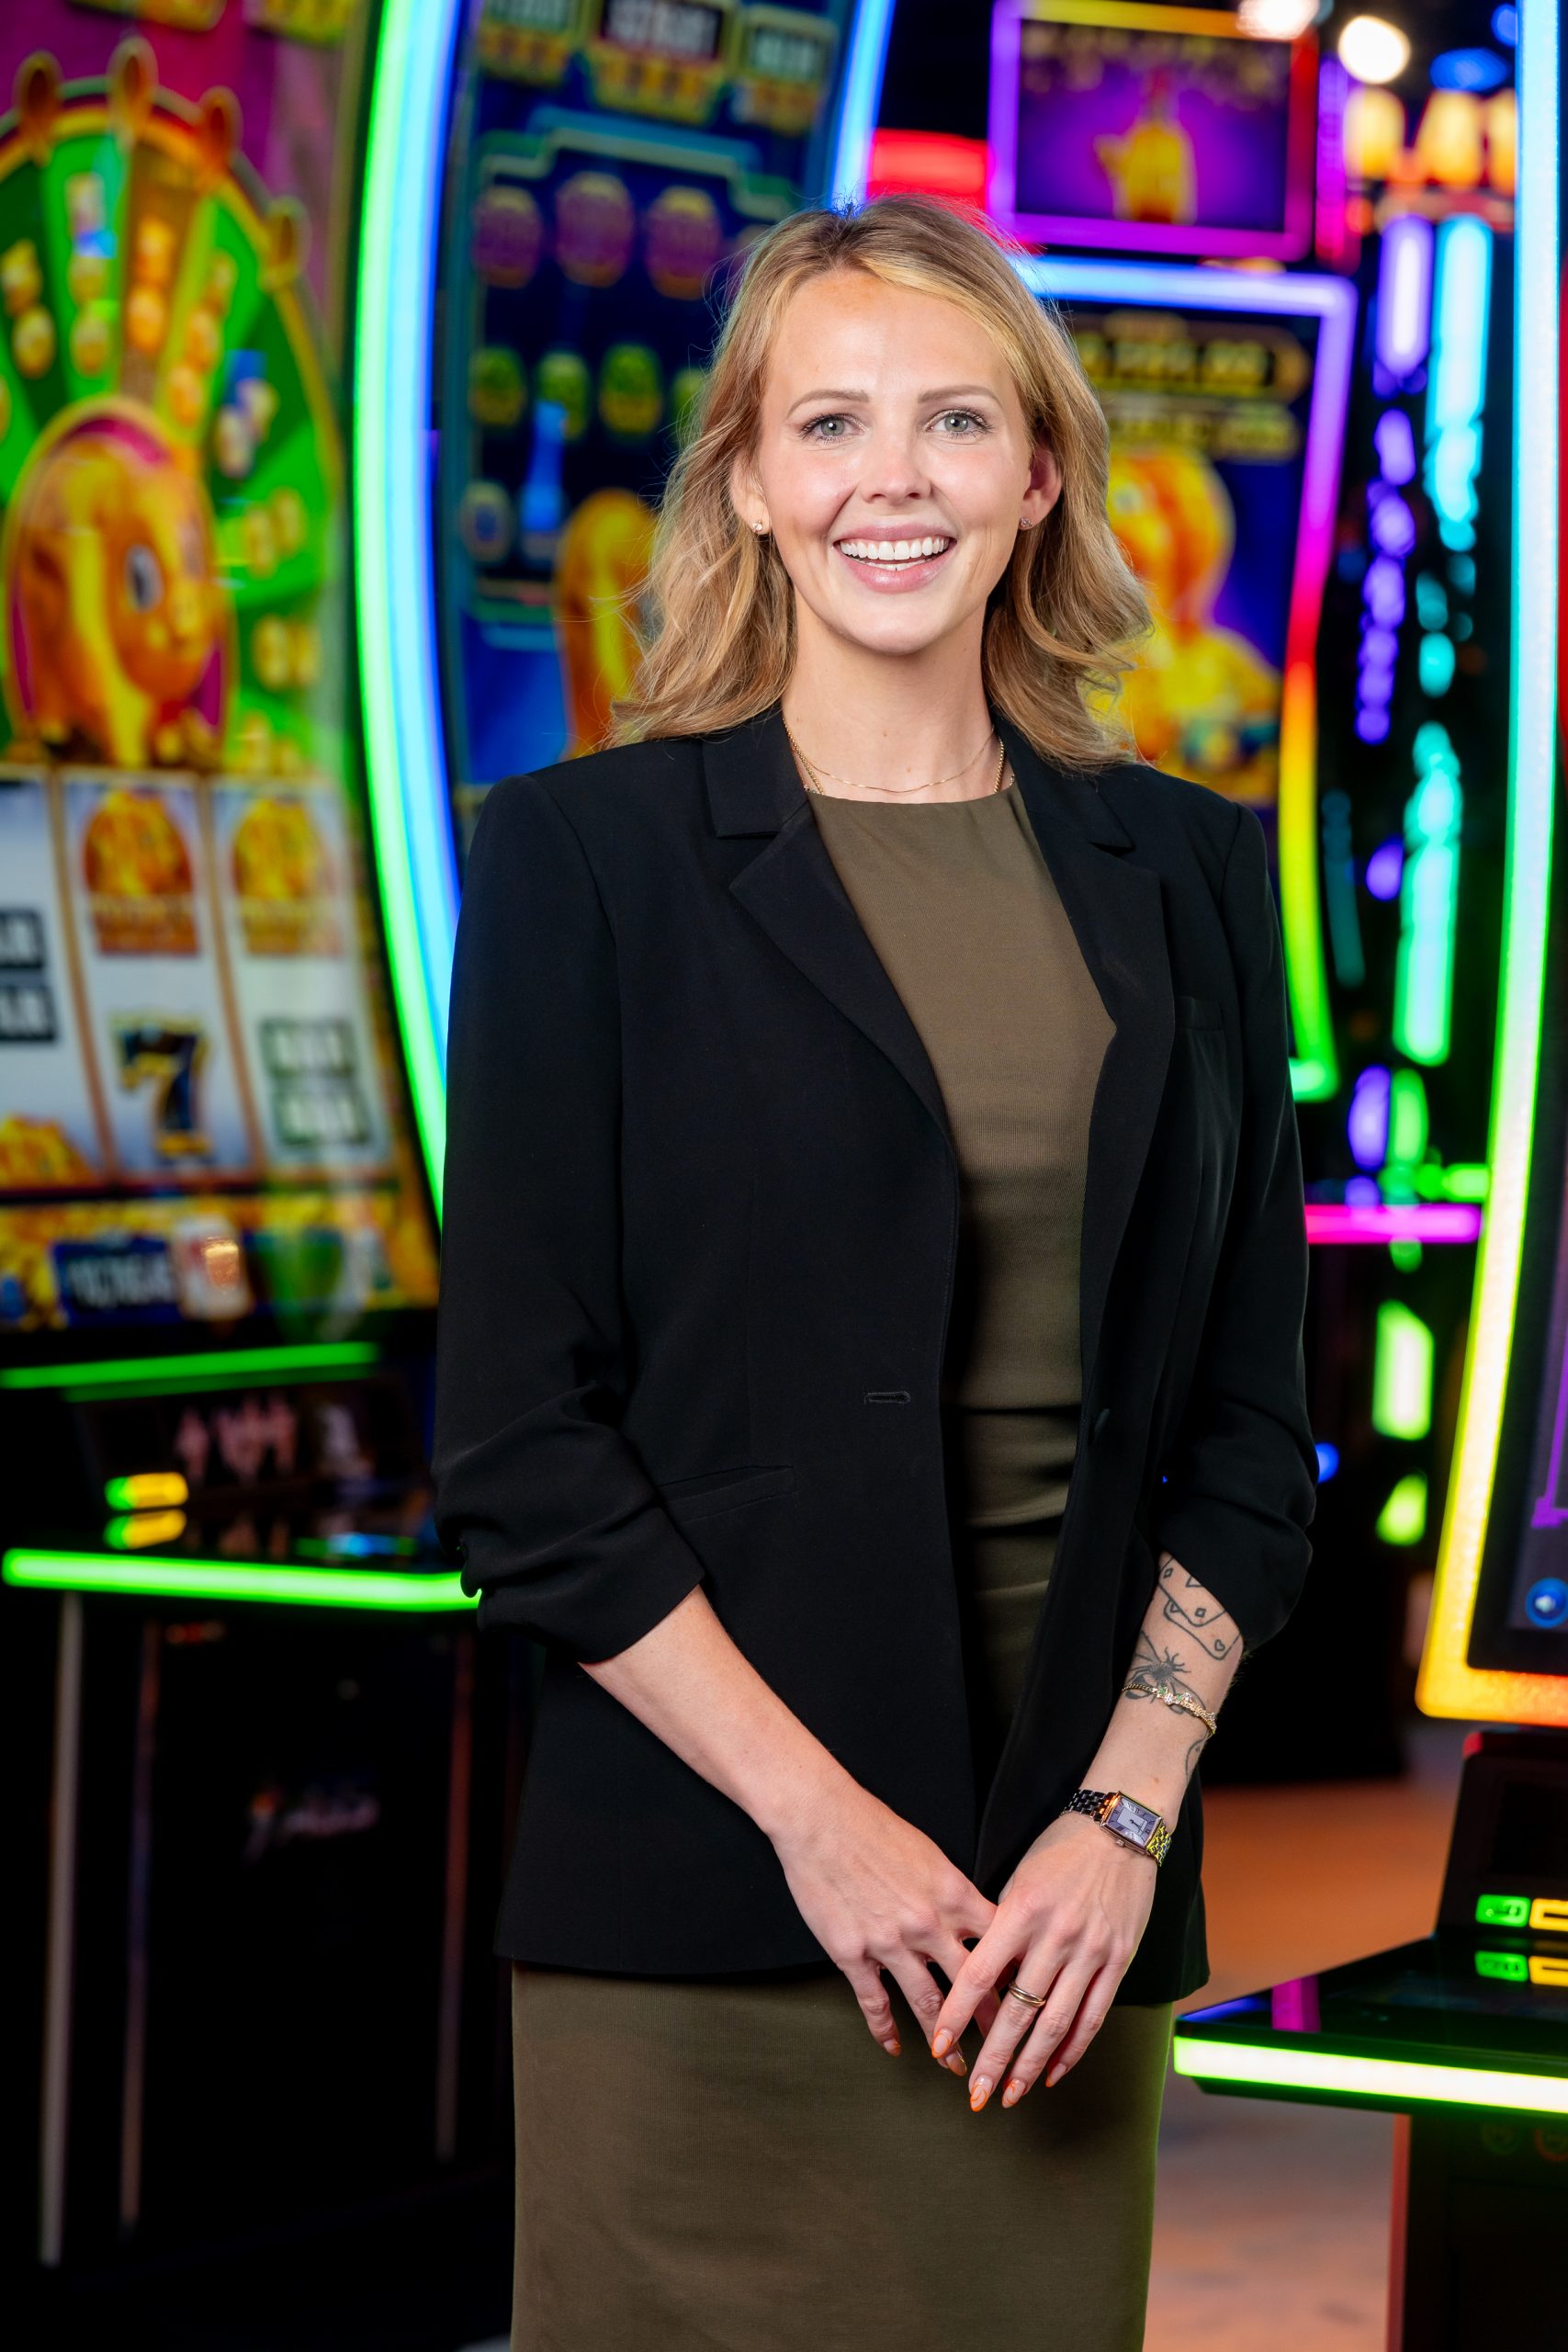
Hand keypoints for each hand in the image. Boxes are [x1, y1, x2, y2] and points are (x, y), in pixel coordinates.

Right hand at [770, 1777, 1001, 2066]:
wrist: (821, 1819)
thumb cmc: (874, 1826)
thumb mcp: (930, 1854)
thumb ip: (953, 1892)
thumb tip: (973, 1918)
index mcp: (953, 1895)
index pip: (1000, 1945)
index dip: (1017, 1976)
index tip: (1030, 2000)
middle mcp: (929, 1924)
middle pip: (972, 1985)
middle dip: (992, 2023)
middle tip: (1005, 2050)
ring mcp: (890, 1943)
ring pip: (928, 2004)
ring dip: (945, 2041)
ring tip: (955, 2065)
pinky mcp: (853, 1954)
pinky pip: (875, 2003)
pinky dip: (885, 2030)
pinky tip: (895, 2046)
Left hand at [928, 1810, 1156, 2109]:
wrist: (1120, 1829)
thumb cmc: (1060, 1850)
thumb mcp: (1019, 1881)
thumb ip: (1002, 1930)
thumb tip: (983, 1983)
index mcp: (1021, 1910)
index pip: (980, 1974)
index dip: (957, 2014)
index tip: (938, 2045)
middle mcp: (1056, 1935)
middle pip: (1018, 2010)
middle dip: (994, 2058)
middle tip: (974, 2094)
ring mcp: (1091, 1951)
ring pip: (1056, 2023)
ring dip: (1030, 2065)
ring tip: (1010, 2094)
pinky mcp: (1118, 1960)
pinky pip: (1093, 2015)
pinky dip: (1073, 2050)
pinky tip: (1054, 2073)